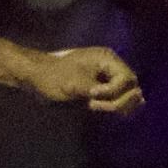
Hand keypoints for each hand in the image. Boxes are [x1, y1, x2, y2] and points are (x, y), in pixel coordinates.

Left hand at [28, 46, 143, 115]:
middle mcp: (111, 67)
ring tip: (92, 106)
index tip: (93, 96)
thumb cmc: (53, 77)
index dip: (114, 91)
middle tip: (93, 105)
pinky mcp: (102, 89)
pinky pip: (116, 99)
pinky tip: (98, 108)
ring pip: (126, 96)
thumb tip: (132, 97)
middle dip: (117, 100)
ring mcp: (108, 78)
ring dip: (116, 105)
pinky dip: (112, 107)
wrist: (35, 78)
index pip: (127, 79)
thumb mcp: (76, 84)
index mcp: (107, 59)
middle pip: (131, 88)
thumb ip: (104, 93)